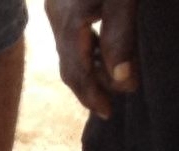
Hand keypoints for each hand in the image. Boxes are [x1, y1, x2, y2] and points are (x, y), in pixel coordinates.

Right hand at [44, 0, 138, 119]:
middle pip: (68, 64)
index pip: (76, 71)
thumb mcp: (122, 0)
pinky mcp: (63, 1)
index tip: (109, 113)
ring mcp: (56, 7)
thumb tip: (121, 79)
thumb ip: (120, 36)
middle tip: (109, 107)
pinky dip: (87, 52)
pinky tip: (102, 56)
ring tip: (110, 84)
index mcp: (69, 20)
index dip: (92, 96)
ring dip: (88, 71)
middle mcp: (56, 15)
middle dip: (88, 89)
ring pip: (68, 51)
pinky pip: (71, 35)